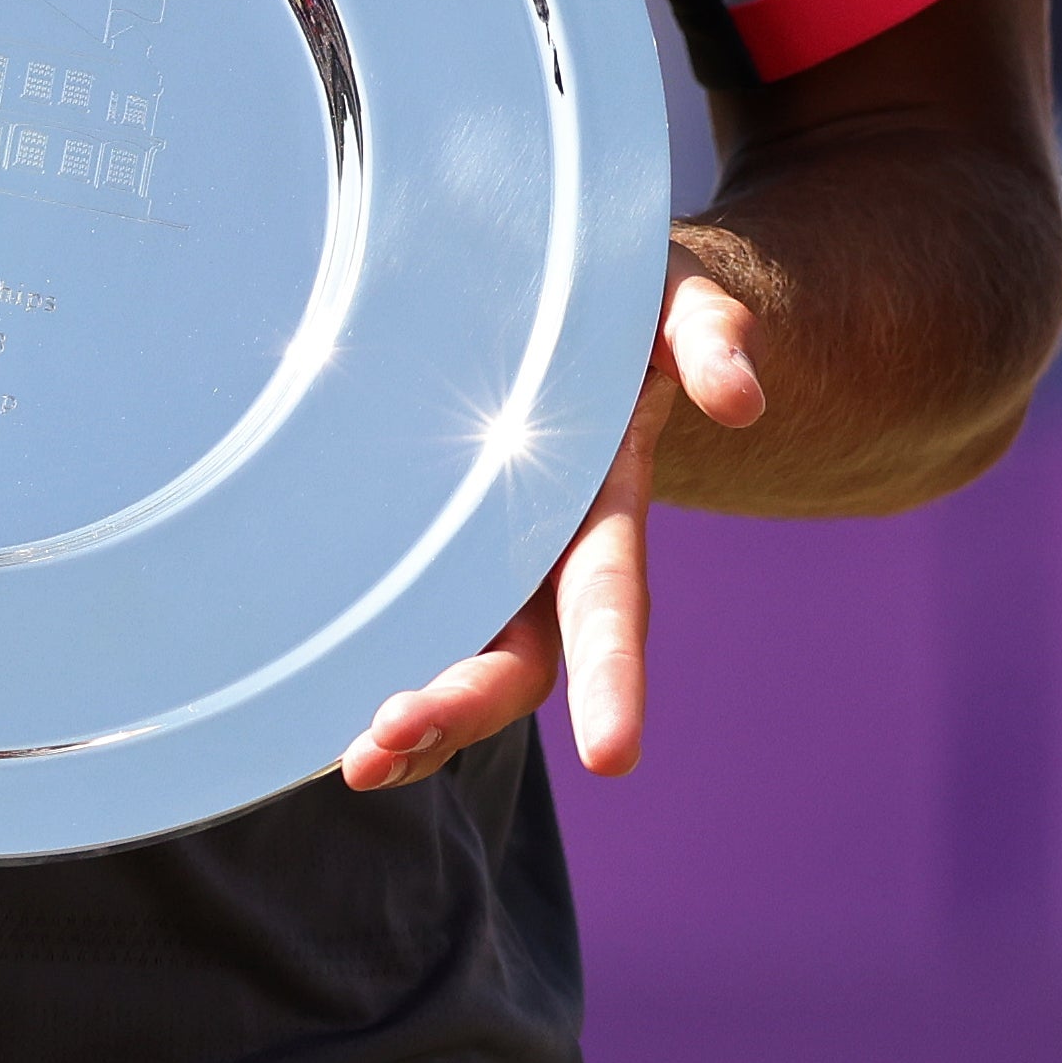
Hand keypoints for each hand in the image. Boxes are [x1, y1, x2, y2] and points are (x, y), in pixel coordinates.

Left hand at [341, 270, 738, 789]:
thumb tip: (740, 401)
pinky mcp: (428, 549)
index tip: (610, 757)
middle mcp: (546, 556)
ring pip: (458, 666)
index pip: (612, 604)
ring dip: (413, 725)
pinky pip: (405, 628)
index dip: (613, 677)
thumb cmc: (624, 302)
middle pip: (519, 664)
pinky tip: (321, 726)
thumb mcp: (677, 299)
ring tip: (357, 763)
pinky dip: (368, 680)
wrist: (563, 306)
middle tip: (380, 748)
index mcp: (608, 506)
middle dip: (460, 713)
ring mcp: (484, 561)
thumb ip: (710, 337)